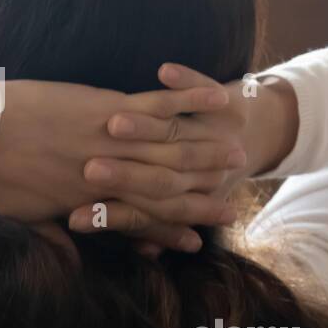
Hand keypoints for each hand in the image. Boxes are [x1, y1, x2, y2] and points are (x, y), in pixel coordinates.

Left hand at [0, 75, 241, 228]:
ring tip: (240, 154)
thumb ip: (51, 234)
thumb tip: (68, 257)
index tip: (195, 240)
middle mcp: (110, 177)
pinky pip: (160, 106)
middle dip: (202, 198)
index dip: (170, 232)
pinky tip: (219, 99)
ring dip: (209, 153)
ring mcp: (113, 143)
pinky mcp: (109, 109)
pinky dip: (191, 101)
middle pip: (167, 191)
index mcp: (89, 204)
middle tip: (233, 202)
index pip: (140, 222)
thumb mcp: (21, 215)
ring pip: (173, 151)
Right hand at [67, 64, 297, 251]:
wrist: (252, 140)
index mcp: (180, 197)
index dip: (108, 217)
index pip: (141, 212)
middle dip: (122, 175)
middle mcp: (199, 171)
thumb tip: (143, 256)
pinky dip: (187, 83)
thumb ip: (151, 228)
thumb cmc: (207, 174)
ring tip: (117, 122)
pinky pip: (201, 89)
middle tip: (89, 172)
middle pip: (156, 177)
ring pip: (176, 132)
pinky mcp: (224, 108)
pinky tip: (165, 71)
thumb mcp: (184, 206)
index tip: (75, 219)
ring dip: (145, 127)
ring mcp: (210, 136)